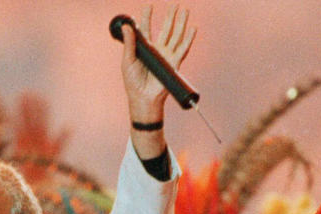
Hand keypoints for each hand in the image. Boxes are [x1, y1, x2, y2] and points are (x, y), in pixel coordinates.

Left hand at [120, 5, 195, 122]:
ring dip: (181, 23)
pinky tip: (193, 28)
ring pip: (176, 36)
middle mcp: (157, 50)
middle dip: (170, 16)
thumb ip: (129, 43)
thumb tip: (126, 26)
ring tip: (185, 11)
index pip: (146, 28)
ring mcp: (167, 56)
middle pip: (165, 29)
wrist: (143, 98)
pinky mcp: (174, 63)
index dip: (147, 17)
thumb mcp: (127, 61)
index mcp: (145, 48)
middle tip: (174, 5)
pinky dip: (189, 38)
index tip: (149, 6)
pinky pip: (183, 49)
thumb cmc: (132, 82)